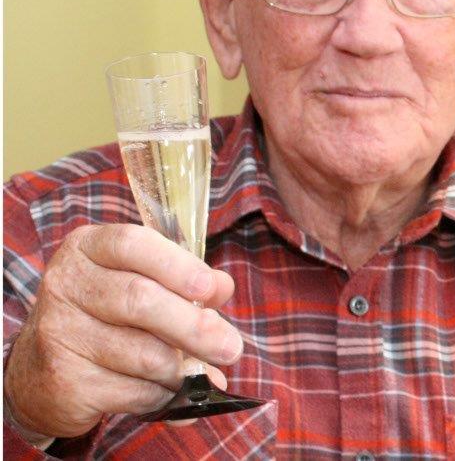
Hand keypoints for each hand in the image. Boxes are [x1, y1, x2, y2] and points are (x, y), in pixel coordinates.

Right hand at [3, 224, 242, 439]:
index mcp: (88, 248)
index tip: (212, 288)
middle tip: (231, 348)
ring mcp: (59, 333)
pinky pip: (133, 390)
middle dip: (195, 327)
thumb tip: (223, 287)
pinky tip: (166, 390)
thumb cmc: (106, 317)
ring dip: (182, 368)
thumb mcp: (141, 284)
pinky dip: (162, 394)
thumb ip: (184, 282)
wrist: (39, 373)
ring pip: (143, 352)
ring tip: (199, 373)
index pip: (132, 244)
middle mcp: (65, 285)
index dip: (178, 265)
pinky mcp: (65, 381)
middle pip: (140, 300)